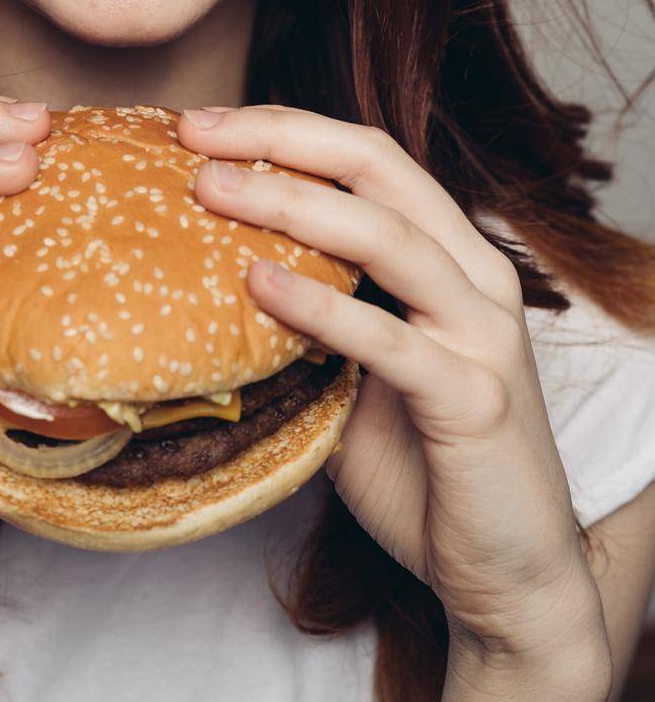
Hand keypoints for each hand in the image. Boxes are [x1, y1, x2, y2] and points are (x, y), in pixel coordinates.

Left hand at [178, 105, 610, 674]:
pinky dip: (320, 305)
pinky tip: (258, 283)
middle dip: (281, 138)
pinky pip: (389, 338)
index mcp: (450, 257)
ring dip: (290, 203)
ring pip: (386, 236)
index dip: (287, 129)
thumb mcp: (356, 374)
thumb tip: (200, 286)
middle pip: (377, 166)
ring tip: (211, 191)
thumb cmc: (424, 469)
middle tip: (196, 133)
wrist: (506, 576)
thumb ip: (308, 322)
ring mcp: (482, 334)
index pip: (369, 158)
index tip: (203, 126)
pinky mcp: (473, 399)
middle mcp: (477, 276)